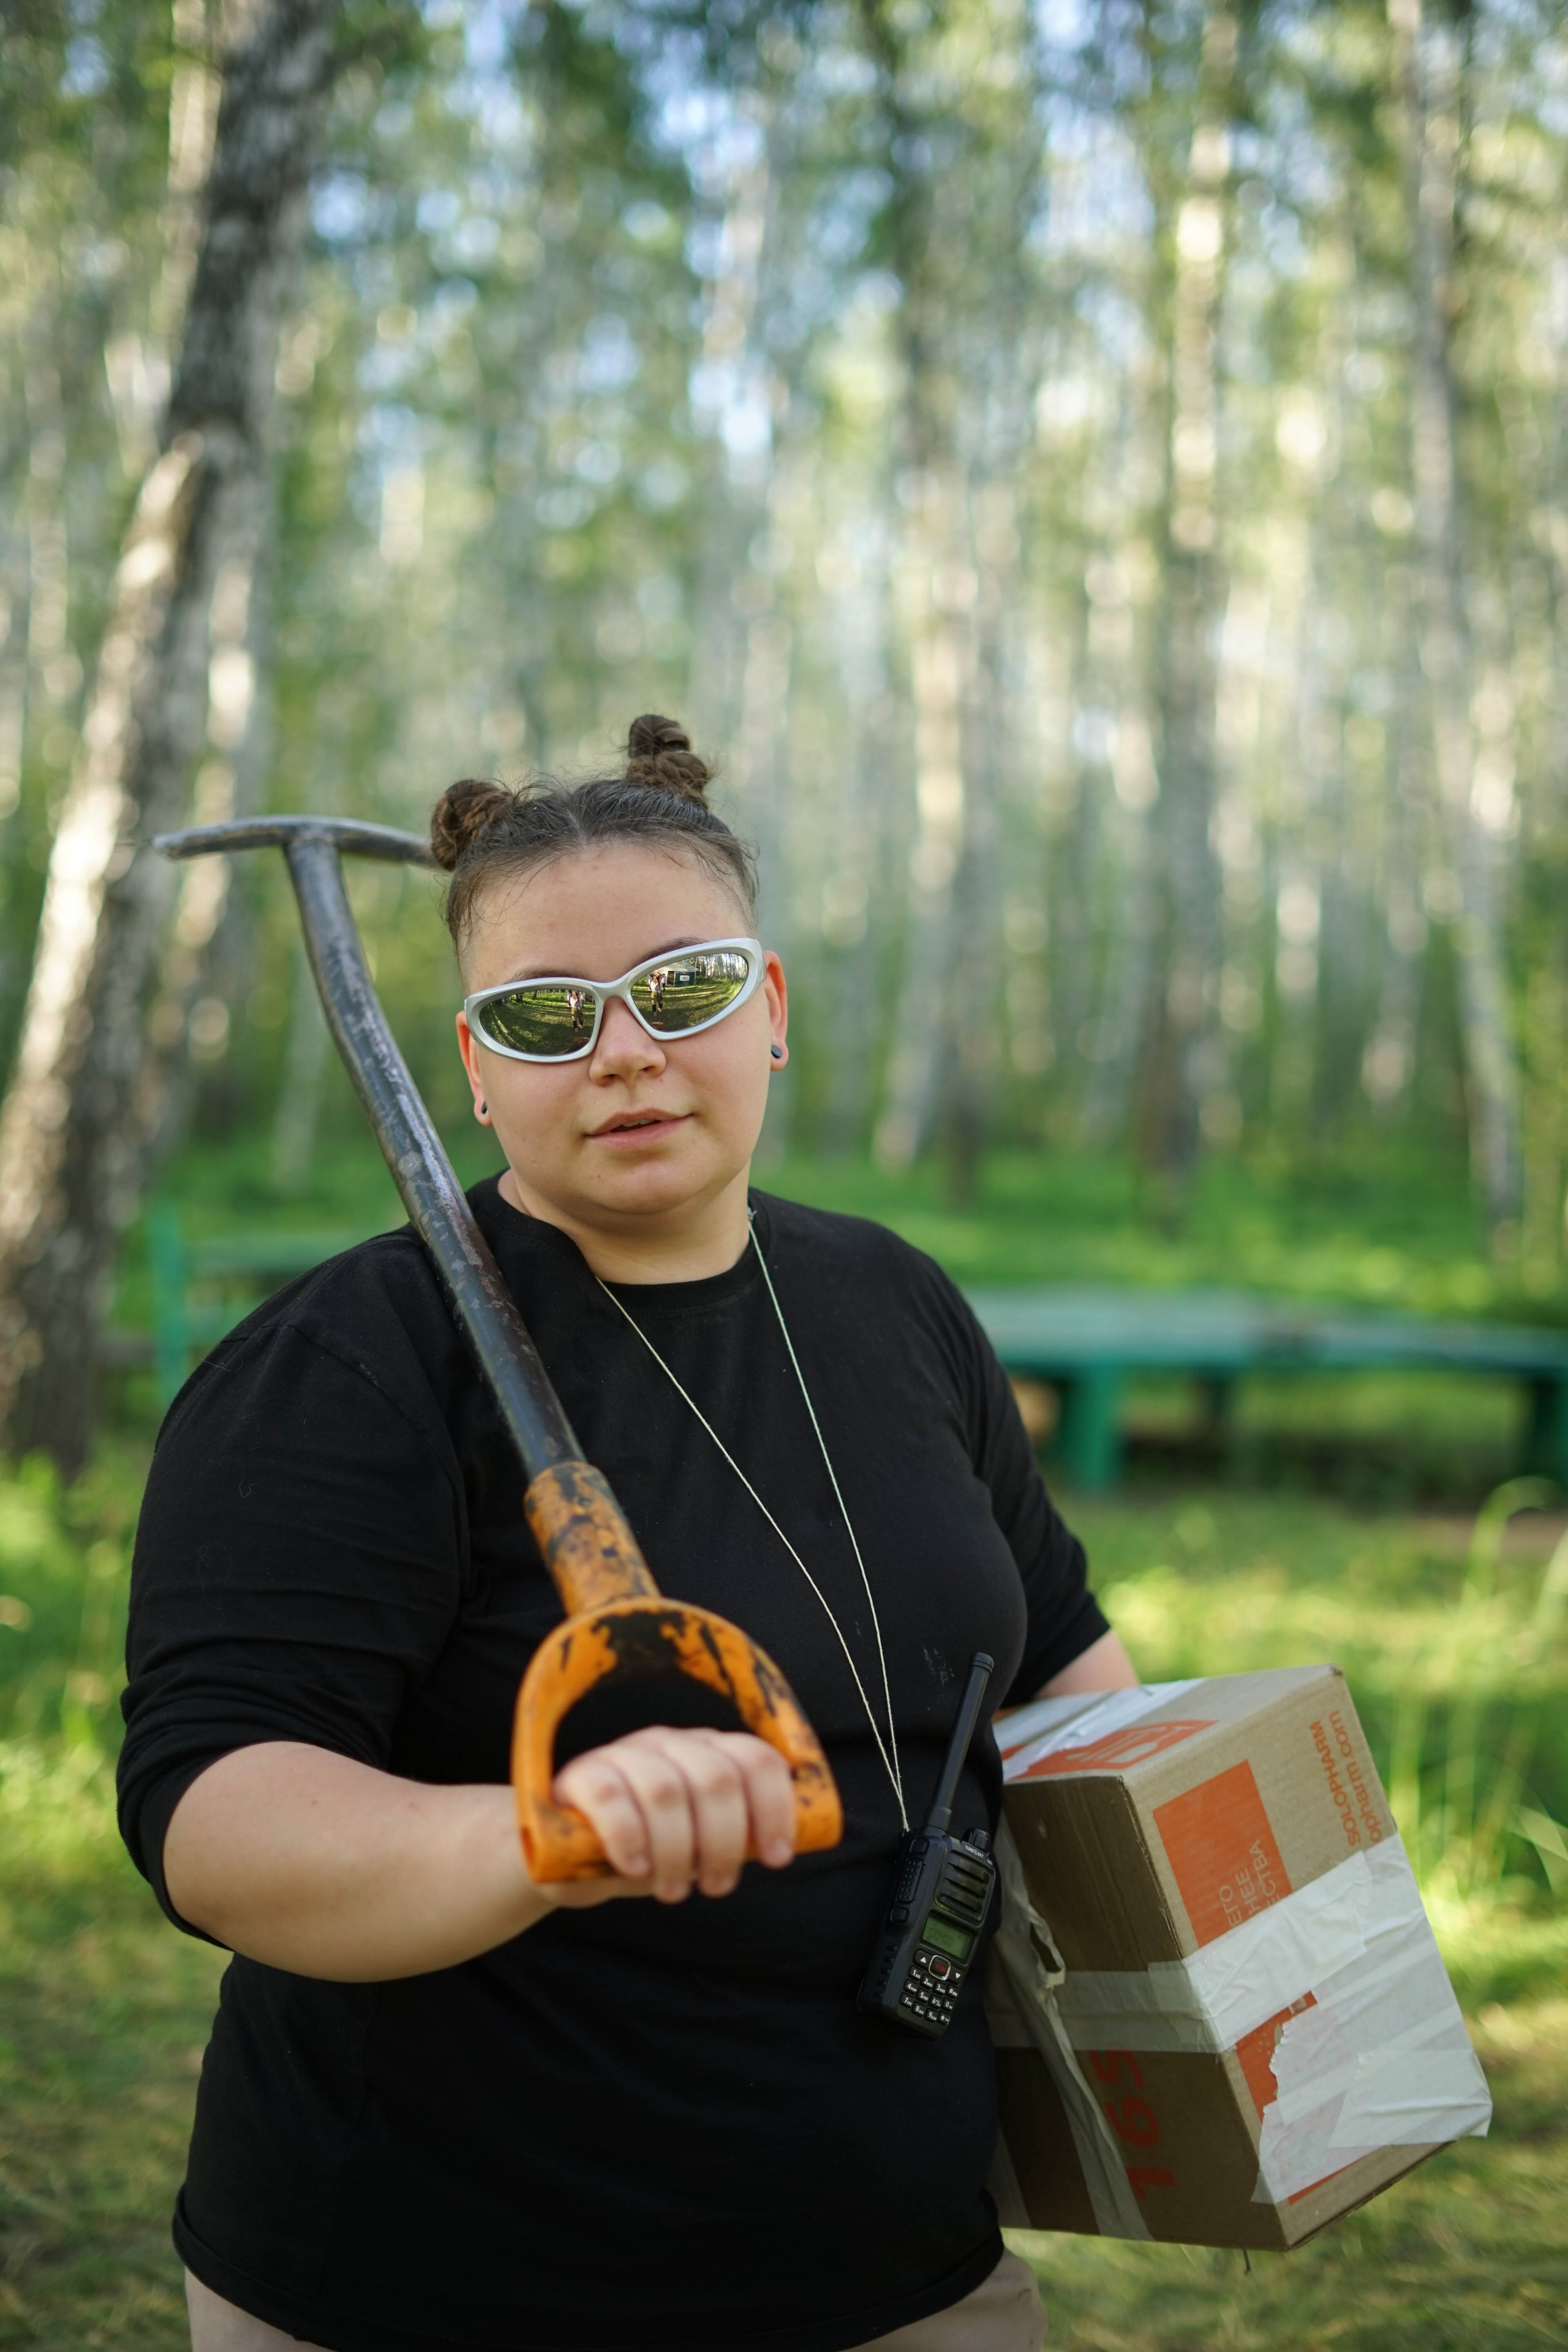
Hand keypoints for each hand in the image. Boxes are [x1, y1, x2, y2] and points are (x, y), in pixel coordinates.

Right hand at [546, 1726, 796, 1908]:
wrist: (569, 1861)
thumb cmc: (649, 1852)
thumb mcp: (699, 1846)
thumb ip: (736, 1838)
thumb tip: (781, 1849)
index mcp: (709, 1752)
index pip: (756, 1760)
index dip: (775, 1808)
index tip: (777, 1857)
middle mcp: (671, 1743)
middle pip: (716, 1778)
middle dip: (724, 1841)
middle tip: (715, 1886)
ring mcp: (625, 1753)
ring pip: (665, 1790)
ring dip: (676, 1852)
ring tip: (672, 1891)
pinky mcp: (583, 1775)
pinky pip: (611, 1797)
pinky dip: (630, 1840)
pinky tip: (634, 1869)